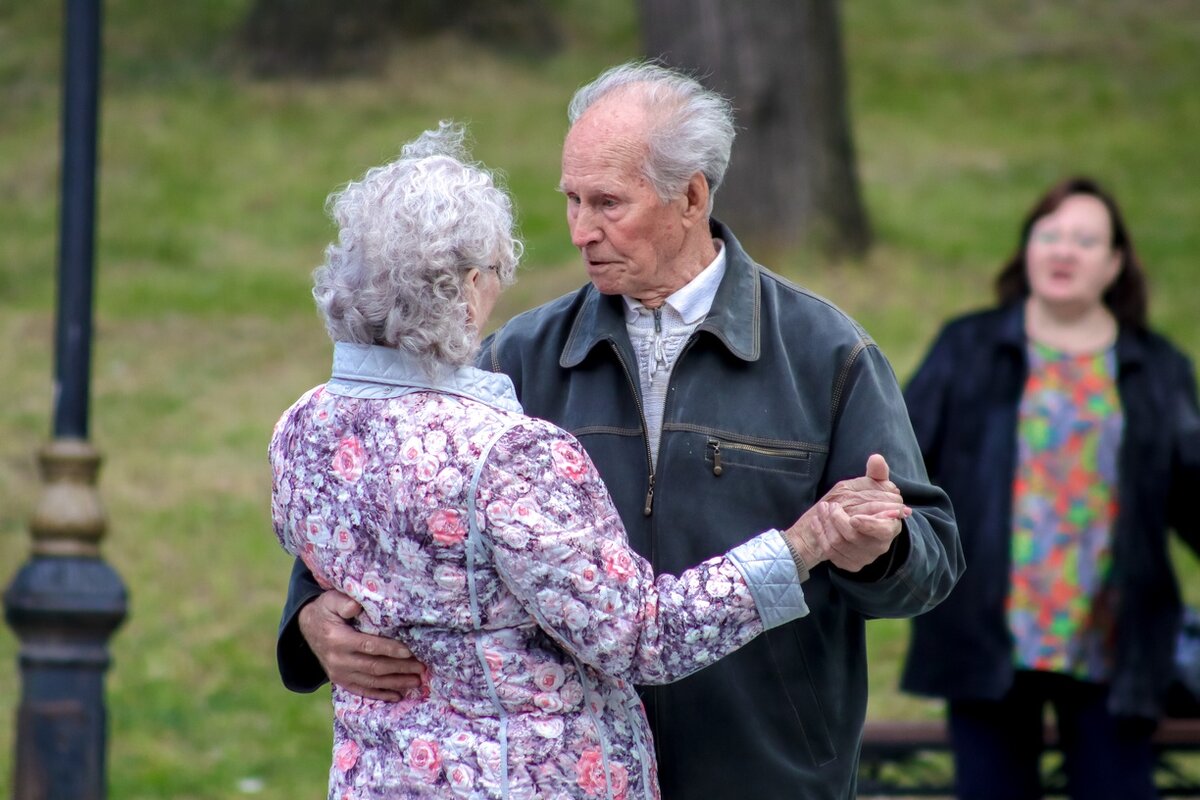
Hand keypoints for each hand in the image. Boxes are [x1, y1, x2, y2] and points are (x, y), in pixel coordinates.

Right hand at [298, 589, 425, 700]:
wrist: (306, 628)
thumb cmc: (326, 610)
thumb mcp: (330, 600)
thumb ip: (343, 602)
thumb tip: (356, 607)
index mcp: (338, 639)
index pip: (369, 646)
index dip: (390, 649)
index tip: (409, 651)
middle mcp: (338, 660)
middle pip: (374, 667)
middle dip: (400, 668)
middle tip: (421, 668)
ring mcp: (339, 673)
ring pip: (372, 681)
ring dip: (396, 682)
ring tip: (417, 681)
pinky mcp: (340, 680)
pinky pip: (362, 690)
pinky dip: (381, 694)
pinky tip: (398, 695)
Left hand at [784, 454, 910, 572]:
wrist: (850, 526)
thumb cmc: (866, 504)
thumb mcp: (872, 487)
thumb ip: (876, 474)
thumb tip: (876, 459)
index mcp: (890, 525)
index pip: (885, 530)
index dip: (870, 525)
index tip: (854, 518)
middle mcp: (879, 545)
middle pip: (855, 537)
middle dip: (838, 519)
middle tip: (831, 505)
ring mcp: (864, 556)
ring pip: (839, 544)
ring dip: (826, 524)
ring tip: (823, 509)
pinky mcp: (849, 563)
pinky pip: (829, 552)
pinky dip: (820, 534)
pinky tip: (817, 521)